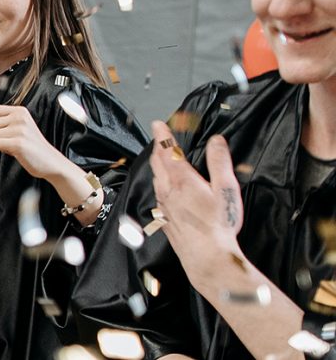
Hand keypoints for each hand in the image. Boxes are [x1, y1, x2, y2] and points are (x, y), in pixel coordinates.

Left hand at [0, 105, 72, 179]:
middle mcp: (20, 117)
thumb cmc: (31, 145)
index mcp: (19, 111)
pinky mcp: (18, 143)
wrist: (51, 162)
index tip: (2, 131)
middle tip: (8, 141)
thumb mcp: (15, 127)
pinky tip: (8, 151)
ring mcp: (20, 130)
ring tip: (10, 146)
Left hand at [150, 122, 243, 261]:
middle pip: (157, 163)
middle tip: (159, 137)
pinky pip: (158, 195)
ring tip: (160, 159)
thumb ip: (220, 162)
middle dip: (157, 147)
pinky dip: (159, 183)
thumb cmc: (219, 224)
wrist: (207, 257)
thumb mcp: (225, 189)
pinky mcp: (165, 219)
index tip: (158, 124)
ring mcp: (164, 206)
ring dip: (156, 165)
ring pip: (156, 179)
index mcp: (182, 180)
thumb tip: (216, 140)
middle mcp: (167, 191)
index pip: (168, 151)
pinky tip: (164, 188)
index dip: (163, 135)